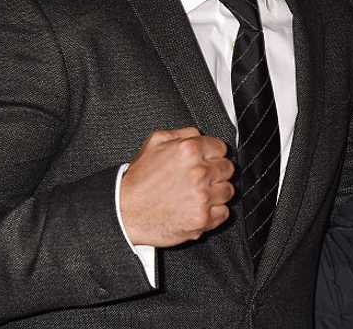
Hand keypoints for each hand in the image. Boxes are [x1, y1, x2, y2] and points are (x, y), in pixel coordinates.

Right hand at [120, 127, 234, 246]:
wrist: (124, 212)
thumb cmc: (137, 180)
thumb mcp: (154, 142)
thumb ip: (182, 133)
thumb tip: (200, 134)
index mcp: (189, 150)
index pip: (221, 148)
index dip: (213, 155)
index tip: (207, 162)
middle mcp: (198, 172)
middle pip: (228, 169)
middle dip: (216, 173)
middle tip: (201, 179)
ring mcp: (202, 196)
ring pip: (228, 191)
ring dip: (216, 193)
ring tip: (198, 195)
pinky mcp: (202, 219)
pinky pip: (224, 213)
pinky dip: (214, 213)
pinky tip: (198, 209)